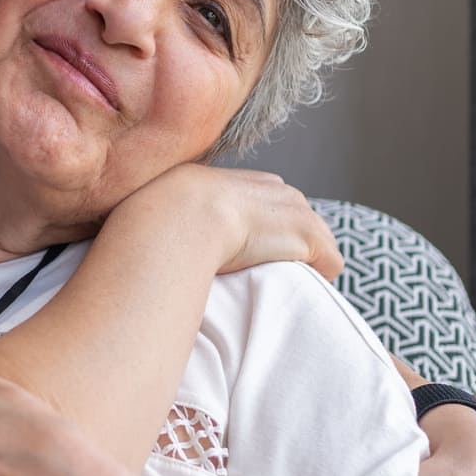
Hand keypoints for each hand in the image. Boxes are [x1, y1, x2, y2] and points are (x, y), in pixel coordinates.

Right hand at [121, 164, 342, 280]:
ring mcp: (296, 212)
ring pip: (317, 244)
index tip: (249, 259)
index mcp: (244, 182)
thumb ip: (174, 220)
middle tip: (266, 278)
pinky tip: (294, 293)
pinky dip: (318, 280)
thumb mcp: (164, 211)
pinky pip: (331, 264)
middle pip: (299, 223)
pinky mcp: (307, 236)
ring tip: (280, 291)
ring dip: (303, 266)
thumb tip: (144, 239)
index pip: (270, 206)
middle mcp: (276, 190)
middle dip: (288, 248)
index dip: (265, 235)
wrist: (176, 218)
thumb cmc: (156, 221)